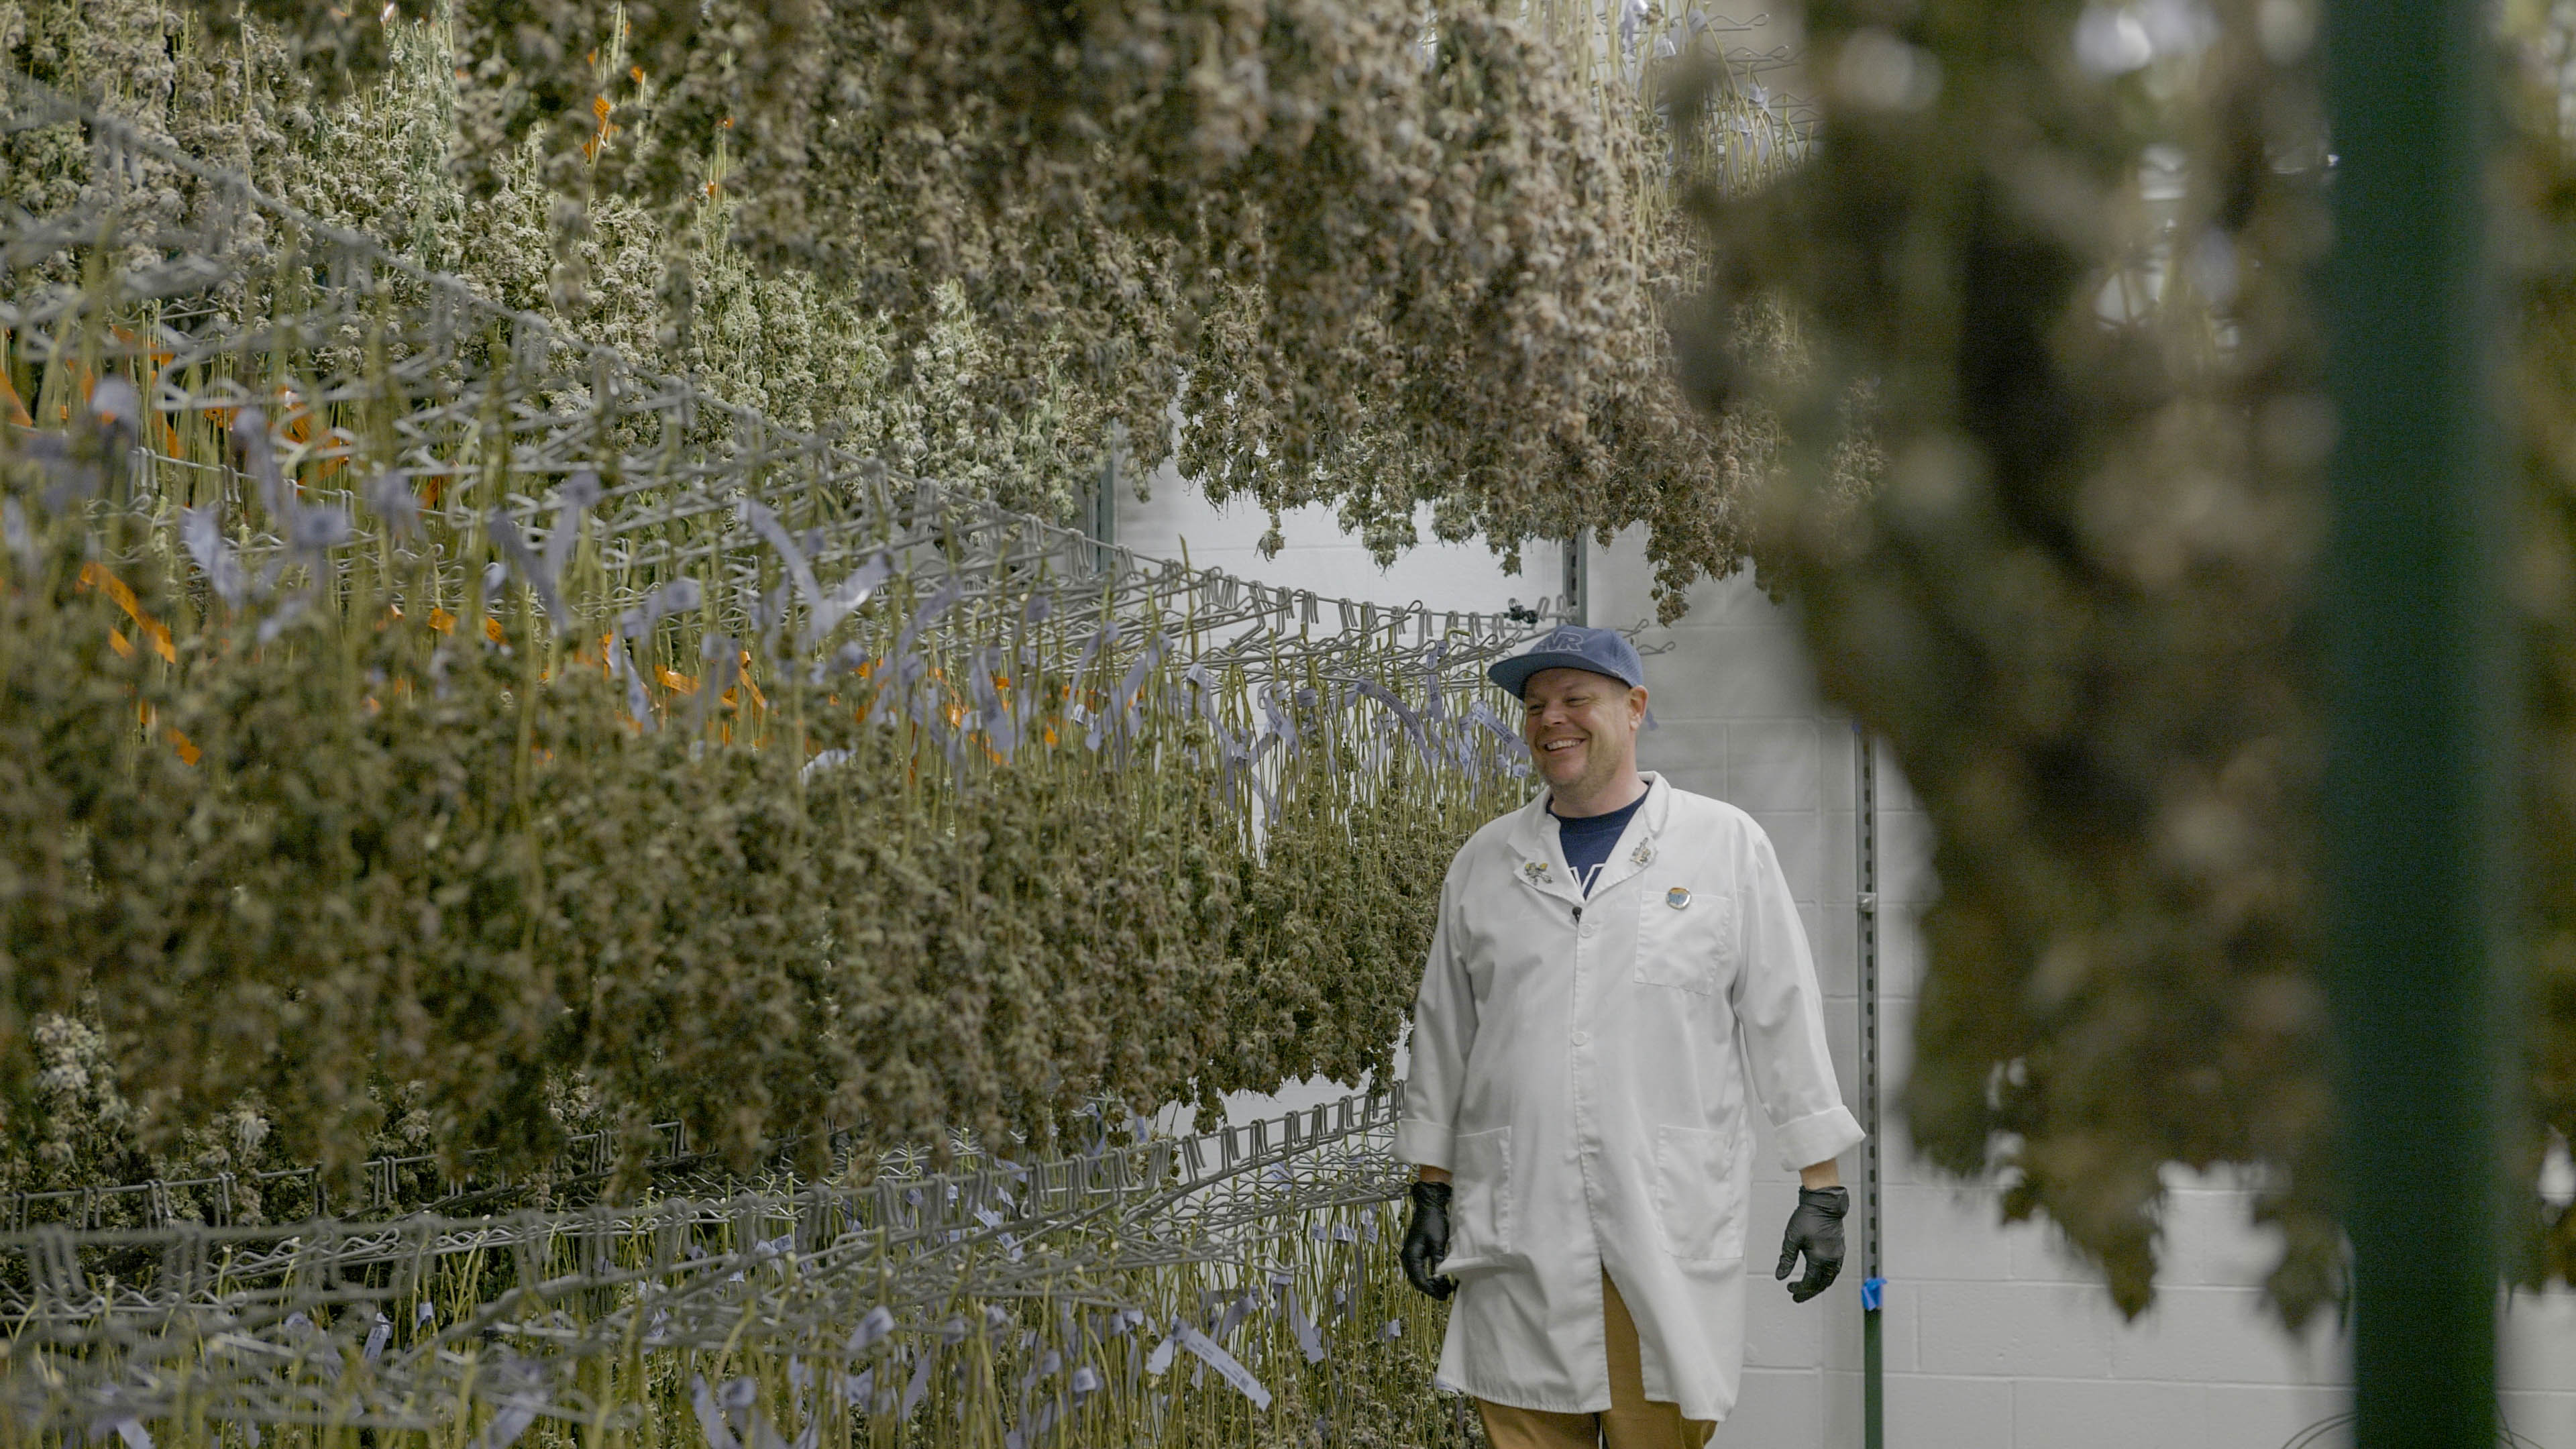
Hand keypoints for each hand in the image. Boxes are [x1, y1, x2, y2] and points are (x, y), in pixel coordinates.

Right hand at [1400, 1180, 1456, 1299]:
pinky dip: (1429, 1276)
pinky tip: (1439, 1278)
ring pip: (1418, 1276)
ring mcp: (1410, 1255)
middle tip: (1446, 1294)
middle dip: (1431, 1289)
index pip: (1419, 1280)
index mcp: (1411, 1255)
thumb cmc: (1433, 1223)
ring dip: (1430, 1284)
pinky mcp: (1416, 1253)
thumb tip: (1439, 1279)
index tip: (1443, 1295)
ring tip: (1445, 1288)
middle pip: (1417, 1280)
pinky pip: (1420, 1270)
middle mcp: (1407, 1257)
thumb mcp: (1438, 1242)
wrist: (1429, 1208)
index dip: (1431, 1290)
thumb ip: (1437, 1261)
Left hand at [1775, 1185, 1848, 1302]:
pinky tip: (1818, 1275)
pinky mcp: (1840, 1249)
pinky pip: (1834, 1270)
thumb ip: (1786, 1260)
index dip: (1799, 1289)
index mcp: (1820, 1258)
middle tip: (1797, 1296)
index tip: (1789, 1288)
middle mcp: (1832, 1259)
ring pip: (1830, 1278)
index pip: (1810, 1282)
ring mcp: (1838, 1254)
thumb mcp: (1791, 1239)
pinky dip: (1826, 1277)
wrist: (1824, 1203)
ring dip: (1818, 1286)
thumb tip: (1780, 1276)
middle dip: (1809, 1292)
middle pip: (1821, 1284)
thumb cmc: (1808, 1217)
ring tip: (1807, 1289)